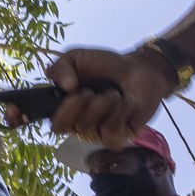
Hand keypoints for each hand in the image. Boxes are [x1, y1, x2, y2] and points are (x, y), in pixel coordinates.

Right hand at [45, 47, 178, 147]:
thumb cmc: (104, 66)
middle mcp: (80, 124)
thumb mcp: (75, 58)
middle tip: (90, 91)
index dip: (61, 113)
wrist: (138, 69)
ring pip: (89, 128)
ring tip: (114, 92)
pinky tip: (127, 102)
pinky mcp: (119, 137)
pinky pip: (111, 133)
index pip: (55, 124)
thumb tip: (65, 87)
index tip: (72, 92)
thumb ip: (60, 68)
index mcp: (66, 109)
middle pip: (69, 127)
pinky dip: (119, 112)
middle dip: (79, 105)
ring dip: (103, 105)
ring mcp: (99, 132)